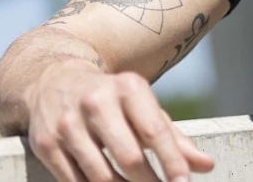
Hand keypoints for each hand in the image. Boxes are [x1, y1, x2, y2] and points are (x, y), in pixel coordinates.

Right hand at [25, 60, 214, 181]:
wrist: (54, 80)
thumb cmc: (112, 99)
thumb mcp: (142, 106)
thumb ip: (173, 137)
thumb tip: (207, 166)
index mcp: (128, 87)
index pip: (153, 131)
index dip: (172, 161)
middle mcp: (97, 102)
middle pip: (128, 157)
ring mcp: (69, 123)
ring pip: (101, 176)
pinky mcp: (46, 144)